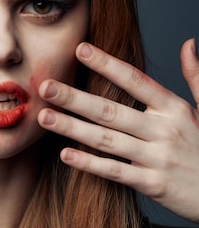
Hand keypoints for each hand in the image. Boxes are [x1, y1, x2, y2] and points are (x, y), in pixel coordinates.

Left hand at [37, 39, 198, 223]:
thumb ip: (196, 77)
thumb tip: (188, 44)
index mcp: (174, 109)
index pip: (135, 80)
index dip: (107, 64)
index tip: (80, 49)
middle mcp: (164, 130)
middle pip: (111, 110)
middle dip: (75, 98)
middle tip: (45, 87)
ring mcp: (158, 158)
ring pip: (107, 140)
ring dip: (73, 128)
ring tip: (44, 117)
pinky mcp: (153, 184)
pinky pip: (115, 172)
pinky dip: (90, 164)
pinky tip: (65, 155)